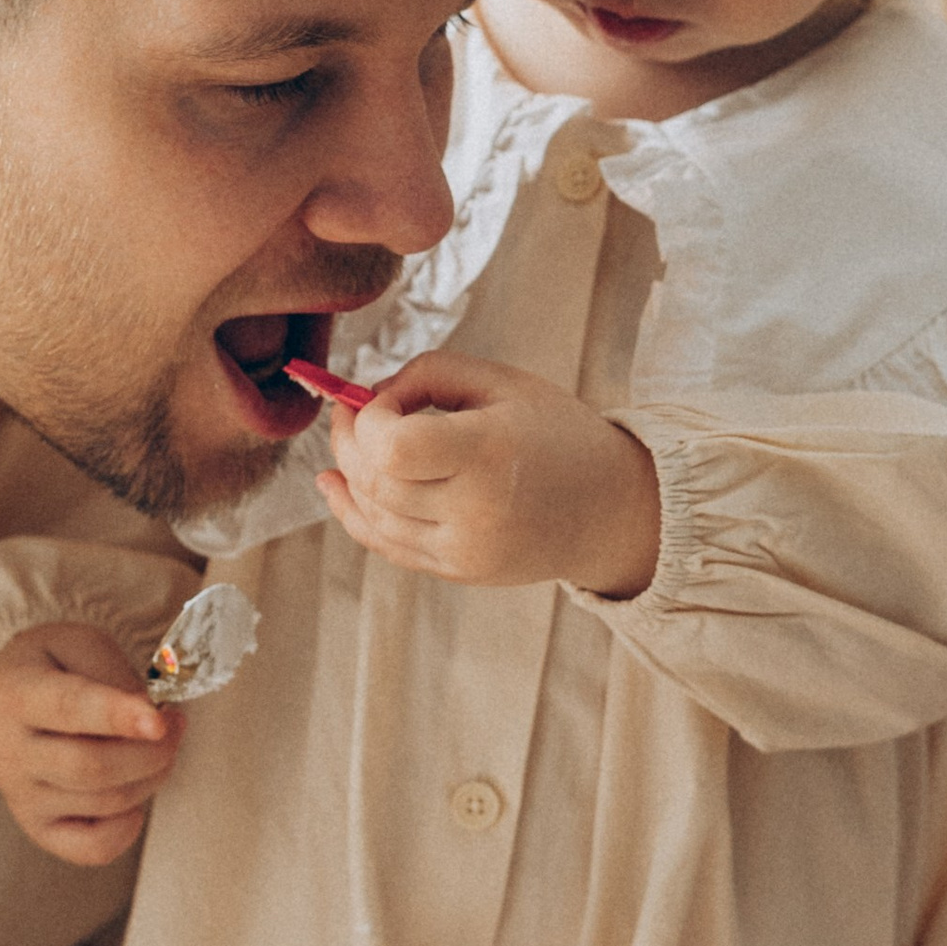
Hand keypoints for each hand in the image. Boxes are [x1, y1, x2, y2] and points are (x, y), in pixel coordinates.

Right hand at [0, 620, 180, 864]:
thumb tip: (150, 723)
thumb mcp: (81, 645)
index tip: (160, 721)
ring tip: (160, 750)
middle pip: (91, 767)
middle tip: (174, 727)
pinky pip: (92, 849)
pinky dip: (126, 830)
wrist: (13, 696)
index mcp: (14, 694)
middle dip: (151, 751)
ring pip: (103, 803)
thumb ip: (114, 676)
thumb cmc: (56, 667)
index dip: (119, 716)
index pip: (69, 709)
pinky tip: (134, 800)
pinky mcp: (38, 827)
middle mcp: (9, 752)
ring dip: (150, 778)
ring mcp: (20, 796)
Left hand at [317, 354, 661, 594]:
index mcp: (491, 453)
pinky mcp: (458, 572)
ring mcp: (465, 550)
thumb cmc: (557, 433)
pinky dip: (354, 513)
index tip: (384, 397)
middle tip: (351, 413)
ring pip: (373, 514)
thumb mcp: (503, 381)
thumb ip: (429, 373)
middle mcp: (476, 510)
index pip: (392, 447)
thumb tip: (367, 396)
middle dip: (348, 440)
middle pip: (374, 480)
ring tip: (354, 442)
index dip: (368, 417)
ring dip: (349, 474)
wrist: (610, 509)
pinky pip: (386, 545)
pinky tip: (336, 485)